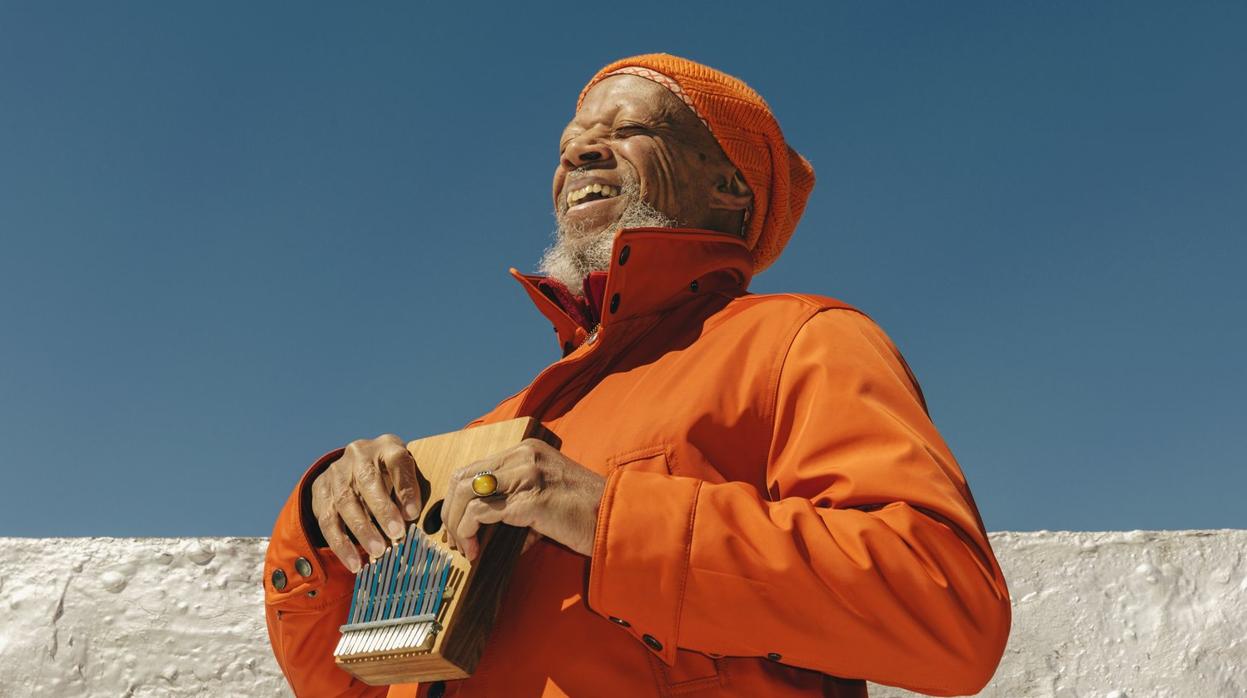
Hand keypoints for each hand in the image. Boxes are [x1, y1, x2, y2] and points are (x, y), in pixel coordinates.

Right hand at [311, 434, 423, 572]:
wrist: (352, 464)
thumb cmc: (390, 474)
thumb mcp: (404, 474)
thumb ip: (409, 492)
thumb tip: (412, 521)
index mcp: (386, 446)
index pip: (397, 461)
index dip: (406, 487)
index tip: (413, 513)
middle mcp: (358, 454)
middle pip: (368, 481)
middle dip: (383, 510)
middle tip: (397, 535)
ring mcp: (337, 473)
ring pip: (346, 502)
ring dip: (362, 530)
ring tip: (378, 552)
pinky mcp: (320, 492)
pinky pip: (328, 521)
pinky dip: (342, 545)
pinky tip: (355, 563)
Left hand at [442, 438, 605, 561]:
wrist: (618, 520)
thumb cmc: (586, 514)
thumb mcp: (546, 498)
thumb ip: (516, 505)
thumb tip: (487, 532)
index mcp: (527, 451)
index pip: (475, 467)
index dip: (457, 499)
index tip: (456, 526)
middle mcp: (524, 456)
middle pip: (463, 476)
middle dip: (450, 511)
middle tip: (453, 540)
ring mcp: (527, 474)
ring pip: (467, 492)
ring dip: (456, 524)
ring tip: (464, 548)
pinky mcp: (530, 499)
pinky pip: (482, 513)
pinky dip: (469, 533)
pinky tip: (476, 551)